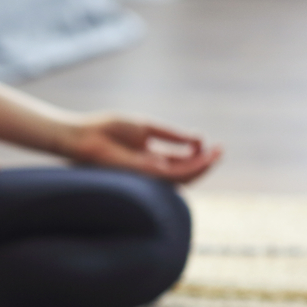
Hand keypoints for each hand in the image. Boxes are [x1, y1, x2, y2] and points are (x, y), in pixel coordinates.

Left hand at [60, 114, 221, 183]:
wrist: (86, 136)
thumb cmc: (108, 130)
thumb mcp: (147, 128)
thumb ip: (172, 135)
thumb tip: (198, 139)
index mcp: (149, 157)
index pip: (178, 162)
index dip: (196, 154)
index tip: (206, 141)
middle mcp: (150, 169)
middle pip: (184, 172)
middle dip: (204, 163)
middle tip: (220, 151)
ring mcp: (148, 174)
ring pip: (182, 178)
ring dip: (202, 167)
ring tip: (217, 153)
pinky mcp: (145, 174)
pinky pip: (174, 175)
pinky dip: (191, 167)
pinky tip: (203, 156)